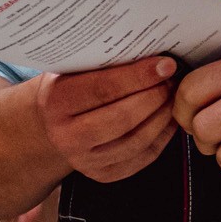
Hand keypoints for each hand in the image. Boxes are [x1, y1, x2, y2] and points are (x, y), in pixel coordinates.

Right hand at [34, 57, 179, 183]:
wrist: (47, 125)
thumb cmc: (68, 86)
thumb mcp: (72, 68)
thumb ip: (102, 61)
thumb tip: (150, 47)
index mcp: (57, 102)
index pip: (104, 88)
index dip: (139, 76)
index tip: (165, 64)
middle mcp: (66, 135)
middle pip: (122, 118)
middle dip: (155, 96)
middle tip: (172, 79)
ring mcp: (84, 160)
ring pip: (136, 141)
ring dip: (162, 116)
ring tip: (173, 95)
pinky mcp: (102, 174)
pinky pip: (141, 158)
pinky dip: (161, 136)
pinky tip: (168, 118)